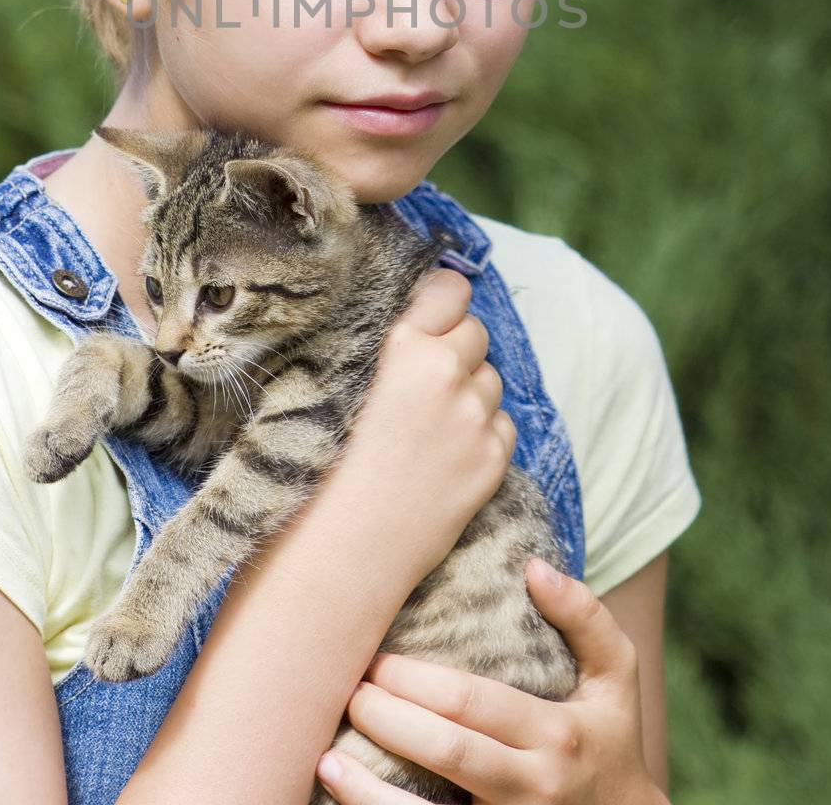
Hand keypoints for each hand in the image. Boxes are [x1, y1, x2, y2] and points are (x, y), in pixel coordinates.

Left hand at [314, 560, 668, 804]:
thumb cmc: (610, 739)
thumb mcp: (617, 678)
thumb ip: (586, 616)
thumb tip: (535, 567)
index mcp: (558, 734)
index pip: (473, 703)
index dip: (415, 681)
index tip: (375, 660)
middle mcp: (534, 787)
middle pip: (449, 750)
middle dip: (388, 718)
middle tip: (349, 690)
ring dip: (370, 790)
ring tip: (328, 756)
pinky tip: (346, 796)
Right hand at [321, 268, 515, 586]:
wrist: (347, 542)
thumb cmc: (327, 460)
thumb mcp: (343, 380)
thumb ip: (392, 345)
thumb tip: (423, 318)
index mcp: (405, 345)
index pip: (454, 290)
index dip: (445, 302)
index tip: (436, 317)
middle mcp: (447, 372)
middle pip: (477, 332)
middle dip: (458, 351)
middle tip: (425, 384)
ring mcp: (475, 417)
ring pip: (492, 379)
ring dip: (472, 393)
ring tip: (432, 426)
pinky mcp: (493, 458)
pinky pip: (503, 426)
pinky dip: (483, 435)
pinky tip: (447, 456)